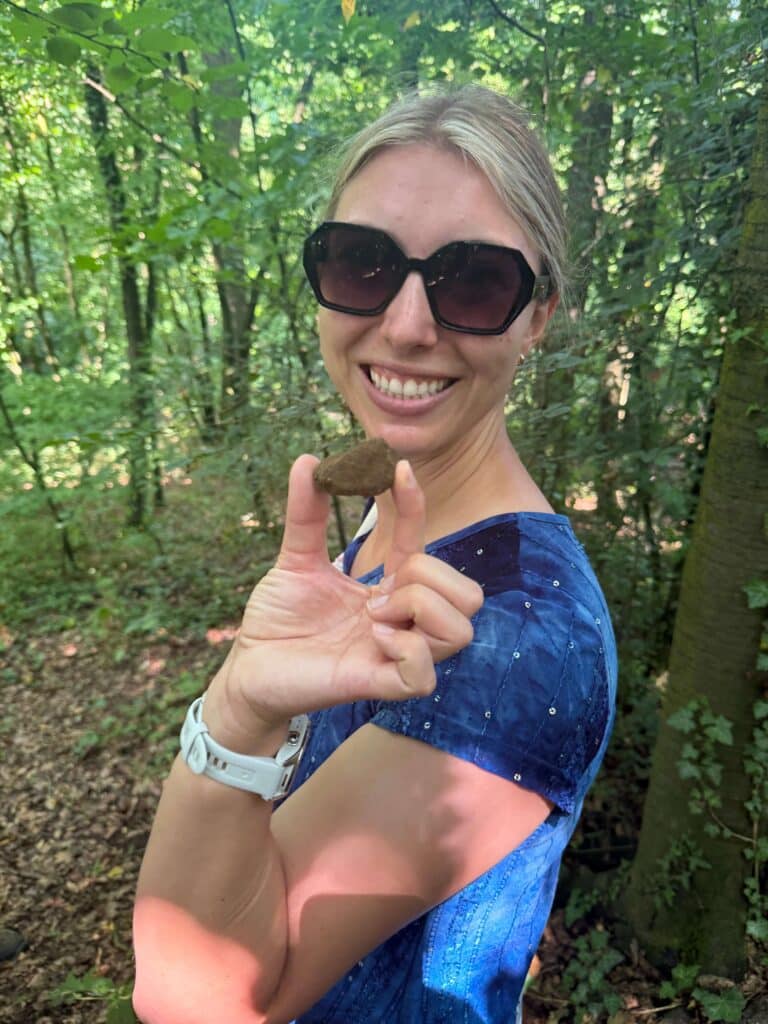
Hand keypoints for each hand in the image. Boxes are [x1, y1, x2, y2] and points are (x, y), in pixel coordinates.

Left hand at [204, 455, 482, 749]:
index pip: (424, 544)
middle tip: (382, 589)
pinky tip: (373, 638)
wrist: (248, 667)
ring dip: (421, 609)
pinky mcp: (378, 686)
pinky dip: (406, 649)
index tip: (397, 469)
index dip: (417, 505)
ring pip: (460, 630)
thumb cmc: (277, 619)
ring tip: (374, 615)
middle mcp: (402, 621)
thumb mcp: (294, 557)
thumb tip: (308, 460)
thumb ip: (305, 512)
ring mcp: (395, 655)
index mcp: (388, 589)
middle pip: (469, 596)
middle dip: (431, 576)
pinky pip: (424, 676)